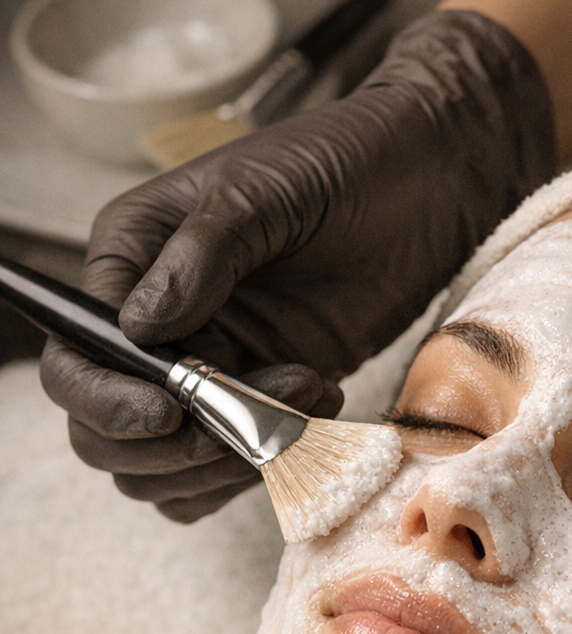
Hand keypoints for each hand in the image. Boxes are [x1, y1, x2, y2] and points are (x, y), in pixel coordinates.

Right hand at [40, 10, 552, 518]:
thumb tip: (139, 328)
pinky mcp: (264, 398)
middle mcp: (157, 323)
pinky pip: (230, 471)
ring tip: (307, 394)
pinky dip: (267, 464)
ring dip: (232, 459)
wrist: (430, 183)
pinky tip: (320, 403)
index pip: (78, 358)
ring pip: (169, 468)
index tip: (170, 411)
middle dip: (173, 448)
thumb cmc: (345, 163)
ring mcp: (211, 367)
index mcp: (131, 261)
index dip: (108, 400)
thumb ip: (201, 255)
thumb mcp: (265, 191)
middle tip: (247, 427)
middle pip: (108, 434)